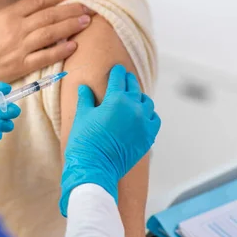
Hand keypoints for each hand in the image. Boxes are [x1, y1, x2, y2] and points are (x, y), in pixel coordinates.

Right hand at [0, 0, 93, 82]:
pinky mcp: (21, 65)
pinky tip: (73, 46)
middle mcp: (16, 29)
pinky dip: (60, 51)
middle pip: (49, 15)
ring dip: (70, 26)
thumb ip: (18, 6)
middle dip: (71, 9)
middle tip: (88, 6)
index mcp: (9, 15)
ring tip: (86, 21)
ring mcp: (19, 47)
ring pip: (50, 34)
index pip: (39, 0)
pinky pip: (44, 57)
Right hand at [59, 65, 160, 215]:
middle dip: (129, 81)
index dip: (117, 72)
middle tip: (125, 78)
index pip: (118, 79)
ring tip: (134, 97)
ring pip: (147, 103)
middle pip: (134, 88)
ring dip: (140, 98)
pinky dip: (149, 115)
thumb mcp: (82, 116)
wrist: (94, 168)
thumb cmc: (84, 141)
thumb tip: (84, 87)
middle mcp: (134, 108)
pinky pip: (154, 120)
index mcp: (116, 99)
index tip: (117, 68)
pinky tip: (142, 115)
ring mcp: (144, 123)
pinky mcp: (148, 137)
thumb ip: (86, 99)